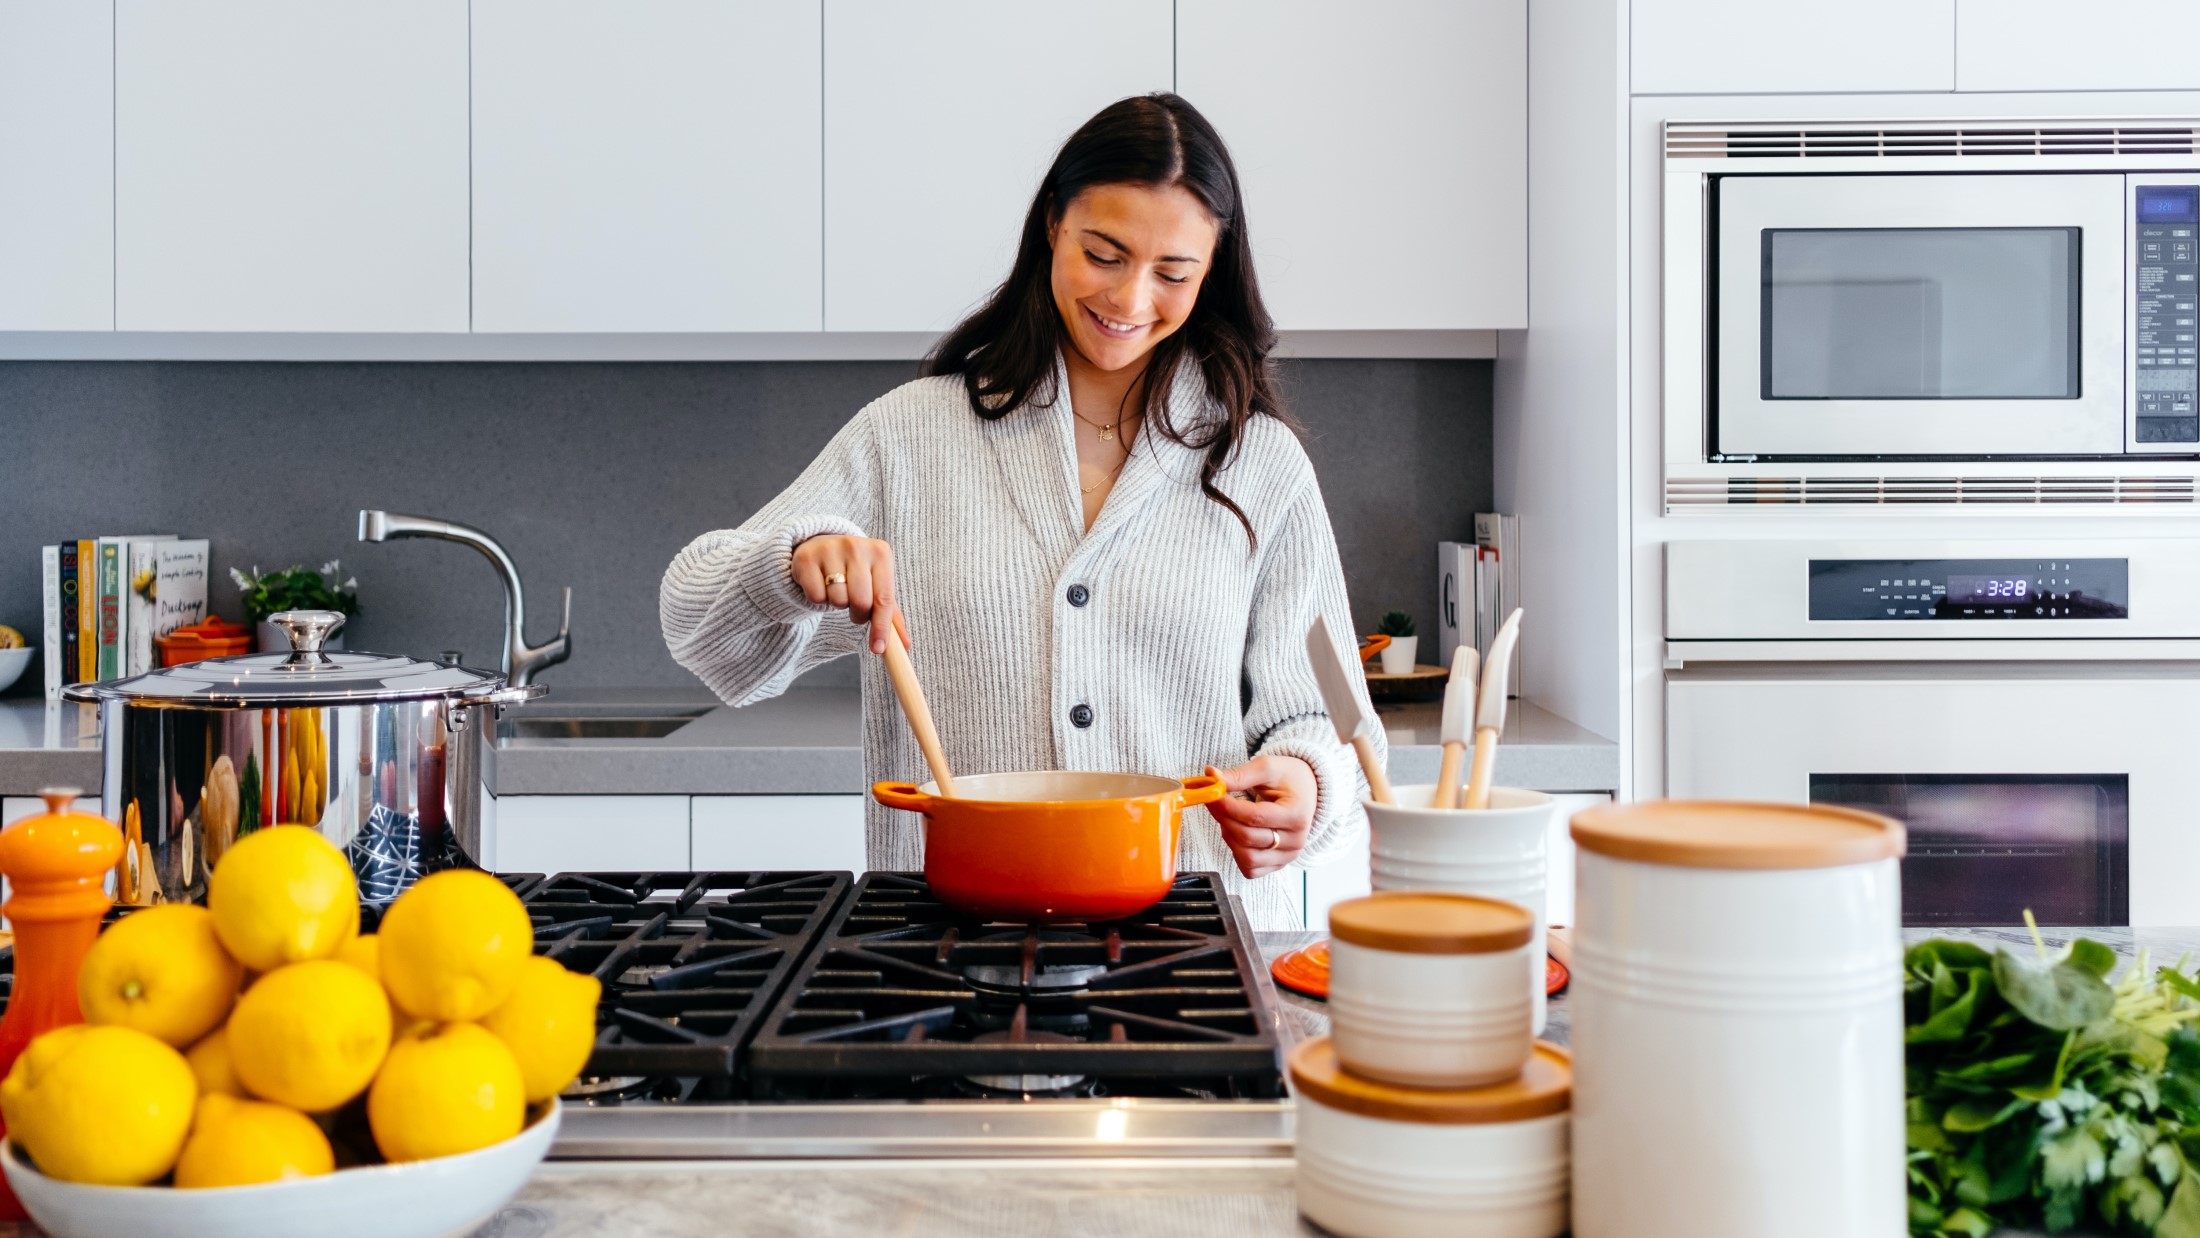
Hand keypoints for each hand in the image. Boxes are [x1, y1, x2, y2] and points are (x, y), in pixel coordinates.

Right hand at [791, 534, 904, 653]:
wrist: (821, 546)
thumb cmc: (855, 570)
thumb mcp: (876, 584)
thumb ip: (890, 613)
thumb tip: (905, 644)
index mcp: (881, 552)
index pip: (884, 598)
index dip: (882, 627)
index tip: (878, 648)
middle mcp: (857, 547)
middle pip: (861, 602)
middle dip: (858, 614)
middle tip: (854, 608)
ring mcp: (830, 549)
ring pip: (837, 600)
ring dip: (837, 603)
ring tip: (836, 590)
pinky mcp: (807, 557)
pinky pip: (816, 596)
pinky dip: (818, 598)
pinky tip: (820, 584)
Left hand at [1204, 755, 1316, 878]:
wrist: (1306, 791)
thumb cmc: (1288, 778)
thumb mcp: (1267, 767)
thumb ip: (1240, 775)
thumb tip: (1212, 777)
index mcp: (1297, 814)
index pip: (1255, 817)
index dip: (1228, 807)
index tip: (1212, 795)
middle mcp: (1296, 840)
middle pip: (1248, 838)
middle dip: (1224, 819)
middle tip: (1213, 801)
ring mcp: (1288, 856)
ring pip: (1247, 857)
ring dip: (1229, 836)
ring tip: (1228, 817)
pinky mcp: (1278, 865)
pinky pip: (1250, 869)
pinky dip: (1236, 853)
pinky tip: (1236, 833)